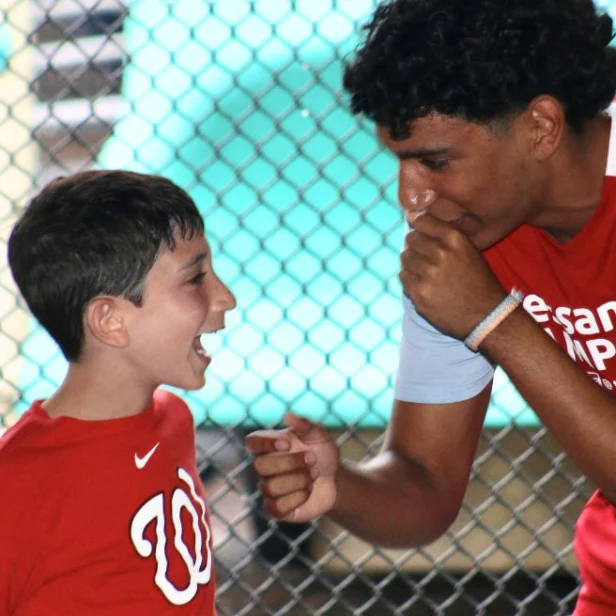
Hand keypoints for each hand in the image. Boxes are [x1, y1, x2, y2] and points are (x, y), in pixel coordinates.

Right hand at [244, 413, 338, 521]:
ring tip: (314, 474)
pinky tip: (308, 491)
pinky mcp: (276, 509)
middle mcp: (265, 466)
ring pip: (270, 487)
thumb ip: (305, 425)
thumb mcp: (319, 435)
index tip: (286, 444)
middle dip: (290, 463)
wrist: (335, 479)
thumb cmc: (323, 452)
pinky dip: (297, 498)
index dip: (264, 444)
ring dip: (298, 480)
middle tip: (312, 459)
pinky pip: (276, 507)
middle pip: (259, 467)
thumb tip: (288, 415)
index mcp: (270, 445)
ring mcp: (268, 488)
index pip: (251, 441)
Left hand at [401, 212, 506, 338]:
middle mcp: (441, 253)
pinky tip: (422, 284)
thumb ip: (445, 237)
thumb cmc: (478, 282)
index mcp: (455, 239)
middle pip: (411, 239)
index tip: (417, 230)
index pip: (422, 220)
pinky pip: (403, 276)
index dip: (417, 225)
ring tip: (424, 272)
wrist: (486, 316)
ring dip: (411, 263)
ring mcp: (429, 274)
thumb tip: (415, 220)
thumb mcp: (469, 251)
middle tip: (422, 257)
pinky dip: (409, 279)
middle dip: (414, 246)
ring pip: (405, 257)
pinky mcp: (419, 293)